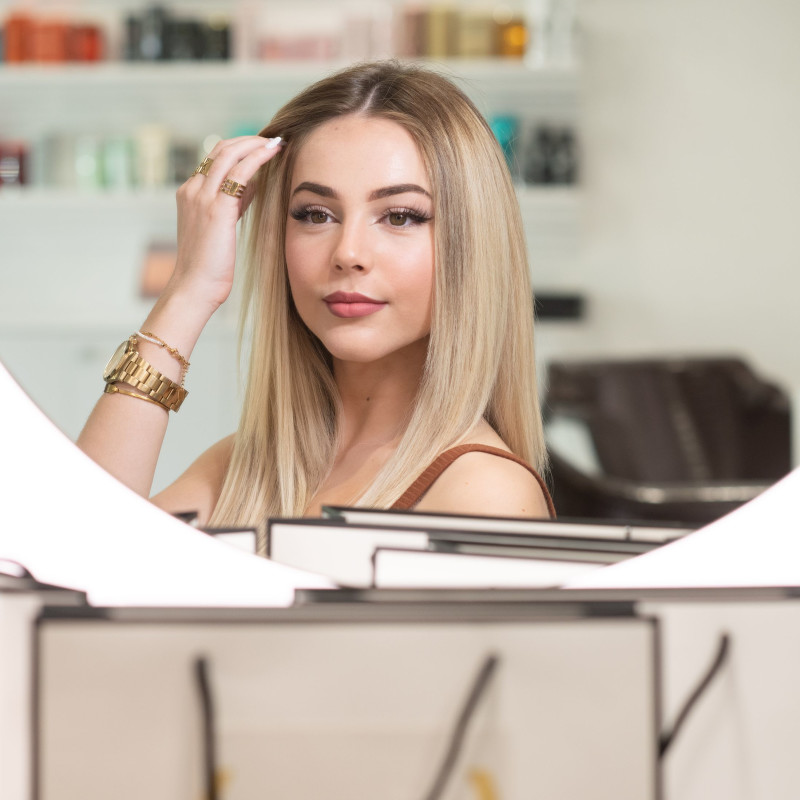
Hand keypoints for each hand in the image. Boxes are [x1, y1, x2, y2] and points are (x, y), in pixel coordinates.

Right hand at [167, 135, 283, 313]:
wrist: (194, 287)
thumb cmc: (210, 266)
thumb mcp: (221, 227)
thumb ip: (234, 203)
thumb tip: (253, 183)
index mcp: (189, 193)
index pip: (215, 159)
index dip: (240, 149)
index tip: (262, 148)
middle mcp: (192, 189)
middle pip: (221, 149)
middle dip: (249, 141)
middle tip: (273, 140)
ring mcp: (201, 196)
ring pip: (229, 153)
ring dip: (255, 143)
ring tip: (278, 142)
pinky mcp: (217, 207)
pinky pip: (240, 171)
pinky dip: (259, 157)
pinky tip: (275, 153)